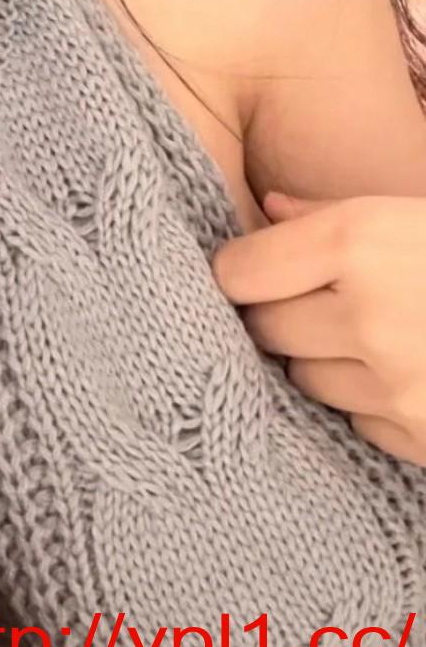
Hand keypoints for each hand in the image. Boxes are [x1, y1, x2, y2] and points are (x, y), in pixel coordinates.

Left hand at [211, 191, 425, 465]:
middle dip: (278, 316)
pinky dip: (371, 404)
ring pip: (305, 380)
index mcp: (359, 245)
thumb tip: (267, 206)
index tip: (252, 270)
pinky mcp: (420, 440)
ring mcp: (395, 387)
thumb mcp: (410, 212)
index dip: (241, 271)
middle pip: (265, 329)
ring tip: (371, 335)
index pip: (237, 271)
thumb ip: (332, 212)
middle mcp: (367, 318)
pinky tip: (406, 374)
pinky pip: (359, 422)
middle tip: (313, 302)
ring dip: (322, 362)